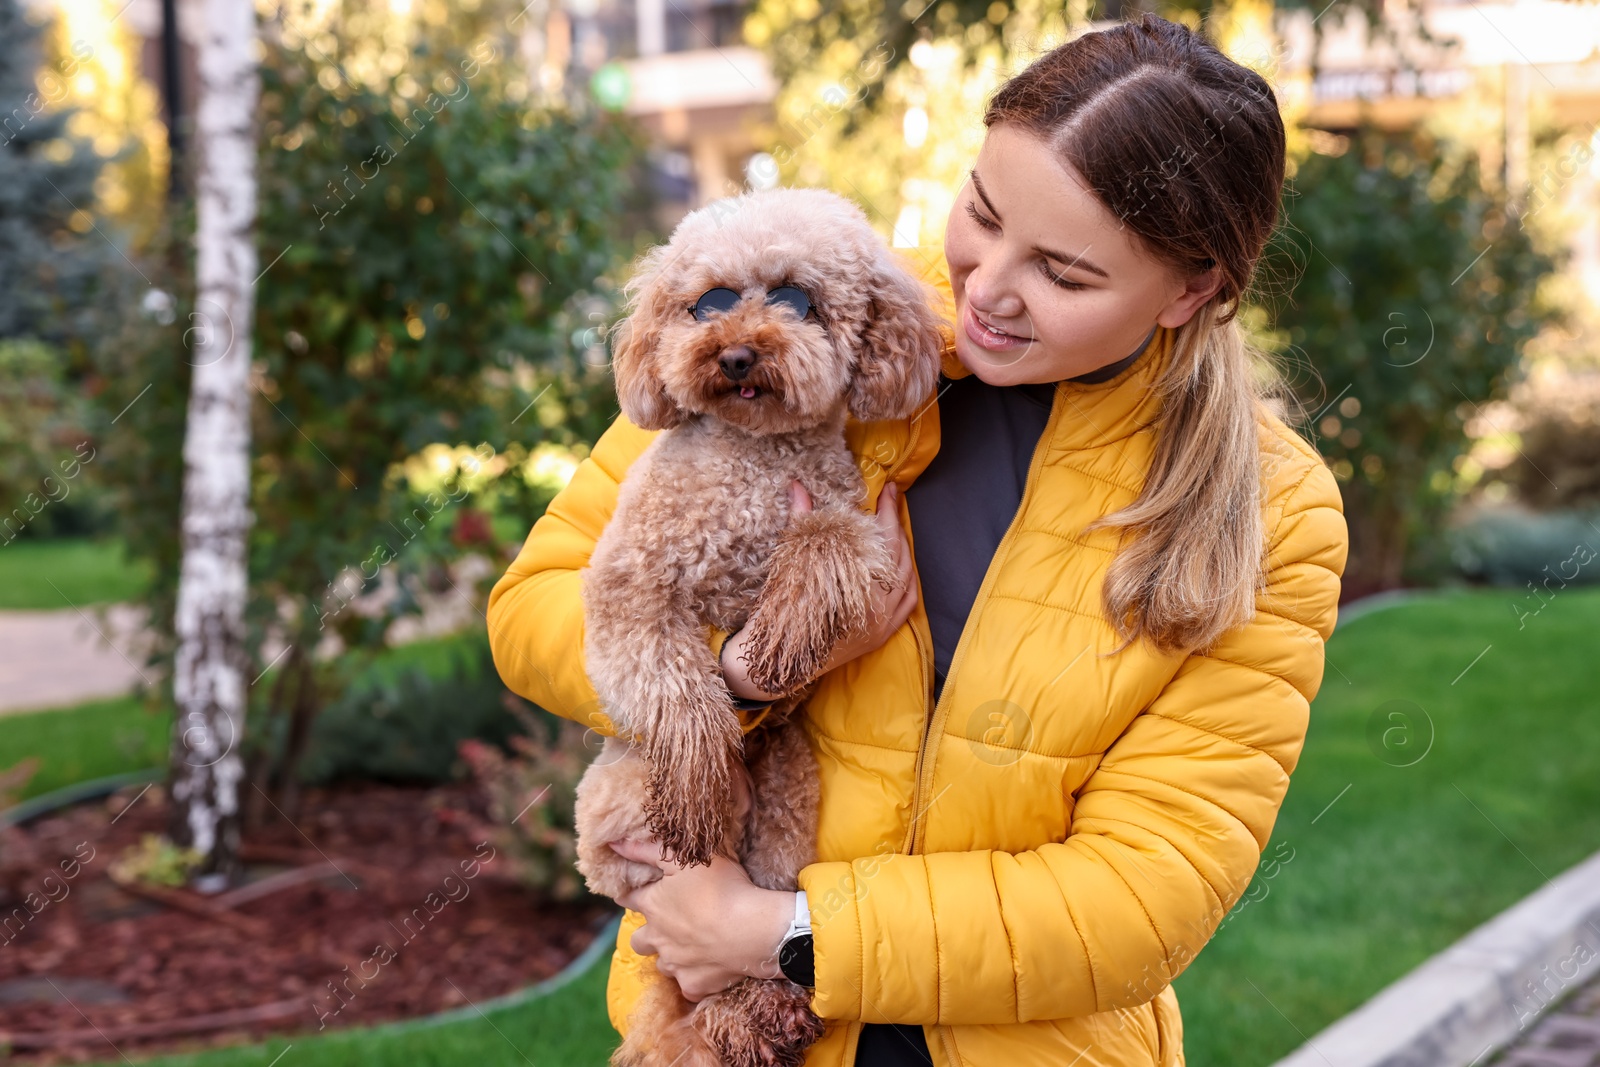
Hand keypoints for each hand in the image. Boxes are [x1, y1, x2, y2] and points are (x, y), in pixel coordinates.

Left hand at [610, 838, 793, 1000]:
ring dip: (670, 956)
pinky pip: (687, 986)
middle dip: (645, 934)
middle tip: (663, 927)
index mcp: (653, 907)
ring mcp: (676, 965)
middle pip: (638, 941)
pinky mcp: (694, 985)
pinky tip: (707, 971)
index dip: (630, 895)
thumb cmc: (720, 888)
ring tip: (689, 947)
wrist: (752, 930)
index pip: (630, 900)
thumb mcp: (683, 858)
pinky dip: (694, 979)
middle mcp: (658, 939)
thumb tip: (613, 843)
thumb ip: (647, 850)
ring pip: (663, 964)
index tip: (631, 894)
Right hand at [720, 479, 916, 701]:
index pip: (882, 541)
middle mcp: (875, 609)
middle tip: (891, 501)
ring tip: (895, 529)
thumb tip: (798, 486)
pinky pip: (906, 604)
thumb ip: (801, 522)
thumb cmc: (779, 611)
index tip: (888, 489)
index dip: (887, 512)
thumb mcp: (791, 564)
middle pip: (898, 558)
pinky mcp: (880, 637)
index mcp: (855, 588)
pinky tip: (902, 566)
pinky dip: (908, 580)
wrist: (774, 661)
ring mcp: (881, 625)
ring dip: (904, 551)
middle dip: (896, 526)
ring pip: (906, 580)